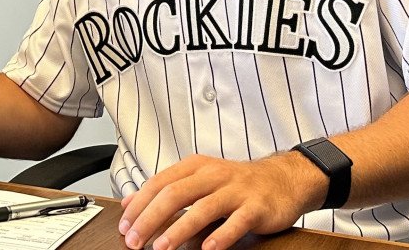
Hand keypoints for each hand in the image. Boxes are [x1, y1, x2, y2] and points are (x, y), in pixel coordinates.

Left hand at [117, 154, 322, 249]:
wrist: (284, 179)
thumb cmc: (237, 183)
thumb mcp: (200, 179)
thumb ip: (167, 190)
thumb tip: (129, 203)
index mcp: (196, 167)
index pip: (160, 183)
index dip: (139, 204)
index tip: (124, 225)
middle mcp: (214, 175)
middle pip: (175, 194)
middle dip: (151, 218)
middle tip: (135, 240)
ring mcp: (236, 190)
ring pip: (203, 209)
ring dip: (179, 229)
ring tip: (162, 247)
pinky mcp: (256, 207)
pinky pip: (236, 223)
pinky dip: (221, 236)